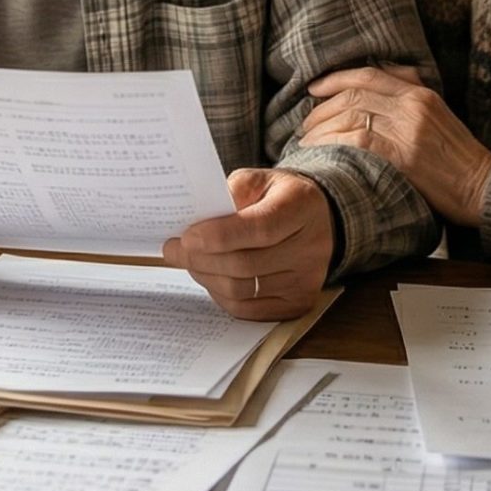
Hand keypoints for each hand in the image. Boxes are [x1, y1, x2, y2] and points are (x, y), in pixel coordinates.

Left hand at [162, 169, 334, 320]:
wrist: (317, 219)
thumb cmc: (278, 197)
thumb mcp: (258, 180)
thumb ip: (231, 193)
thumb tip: (196, 220)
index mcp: (301, 207)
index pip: (260, 229)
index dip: (219, 236)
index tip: (186, 236)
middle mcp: (311, 248)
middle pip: (246, 265)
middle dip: (200, 259)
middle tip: (173, 250)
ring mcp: (306, 280)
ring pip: (242, 291)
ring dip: (206, 277)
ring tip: (189, 261)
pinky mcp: (298, 304)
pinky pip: (248, 309)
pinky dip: (220, 295)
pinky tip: (210, 277)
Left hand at [303, 65, 490, 227]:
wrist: (484, 187)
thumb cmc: (459, 159)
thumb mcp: (439, 117)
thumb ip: (409, 101)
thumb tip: (372, 93)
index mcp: (421, 94)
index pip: (369, 74)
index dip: (335, 79)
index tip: (313, 89)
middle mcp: (412, 105)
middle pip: (353, 96)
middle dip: (321, 109)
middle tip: (305, 125)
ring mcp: (408, 130)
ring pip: (350, 117)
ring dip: (321, 130)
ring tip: (306, 143)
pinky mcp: (403, 156)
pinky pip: (356, 142)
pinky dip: (333, 146)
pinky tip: (321, 155)